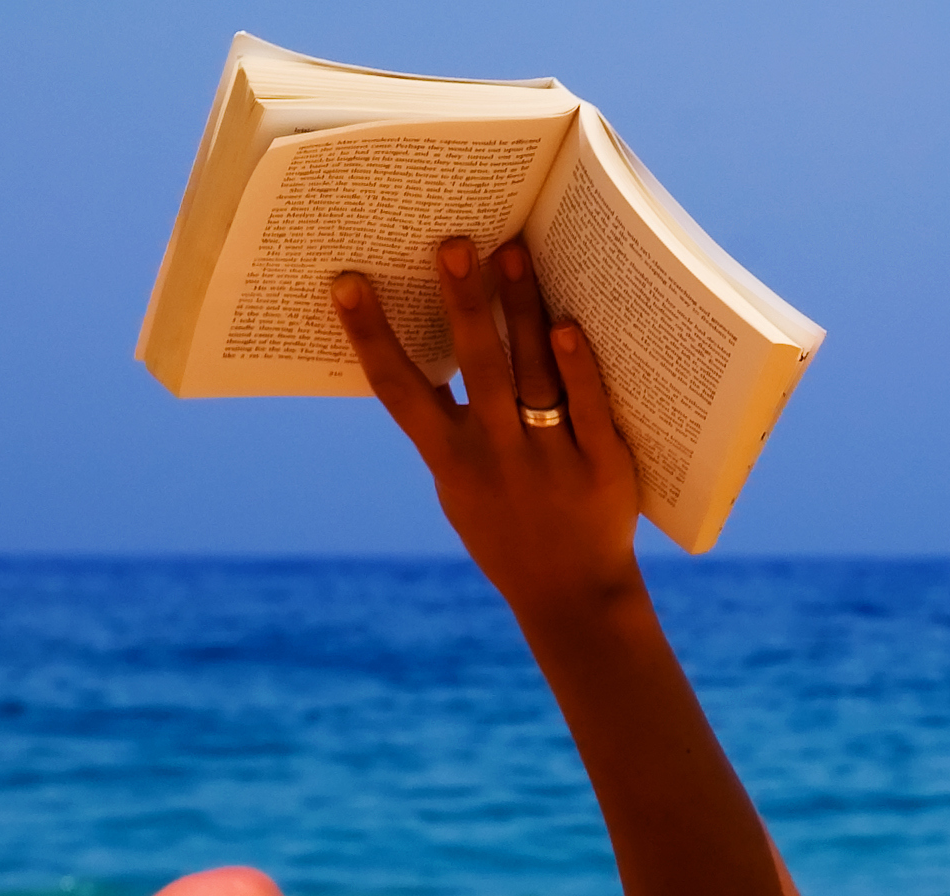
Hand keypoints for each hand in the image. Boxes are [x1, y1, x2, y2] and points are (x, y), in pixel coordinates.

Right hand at [332, 239, 642, 619]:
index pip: (399, 391)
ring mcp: (550, 462)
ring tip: (513, 252)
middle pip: (476, 369)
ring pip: (533, 376)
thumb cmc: (509, 533)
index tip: (347, 283)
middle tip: (453, 242)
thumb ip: (447, 428)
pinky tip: (568, 326)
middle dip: (462, 303)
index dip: (370, 337)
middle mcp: (497, 457)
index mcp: (452, 461)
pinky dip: (577, 368)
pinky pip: (588, 409)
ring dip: (521, 311)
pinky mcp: (602, 469)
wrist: (573, 598)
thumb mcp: (461, 488)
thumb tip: (432, 345)